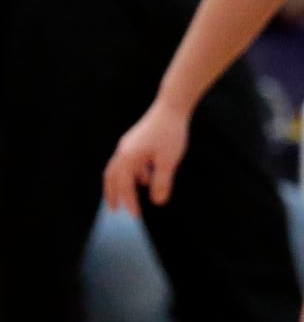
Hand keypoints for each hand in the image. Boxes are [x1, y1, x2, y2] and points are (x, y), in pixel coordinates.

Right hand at [104, 101, 189, 217]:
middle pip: (112, 177)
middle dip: (113, 194)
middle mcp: (123, 151)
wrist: (172, 105)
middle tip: (115, 210)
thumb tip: (158, 202)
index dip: (129, 203)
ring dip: (123, 183)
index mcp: (128, 158)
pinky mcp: (136, 139)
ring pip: (119, 168)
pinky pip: (129, 160)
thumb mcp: (168, 161)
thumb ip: (162, 182)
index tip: (135, 217)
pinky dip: (133, 172)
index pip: (125, 187)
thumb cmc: (171, 133)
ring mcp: (128, 144)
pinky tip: (146, 177)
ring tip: (131, 195)